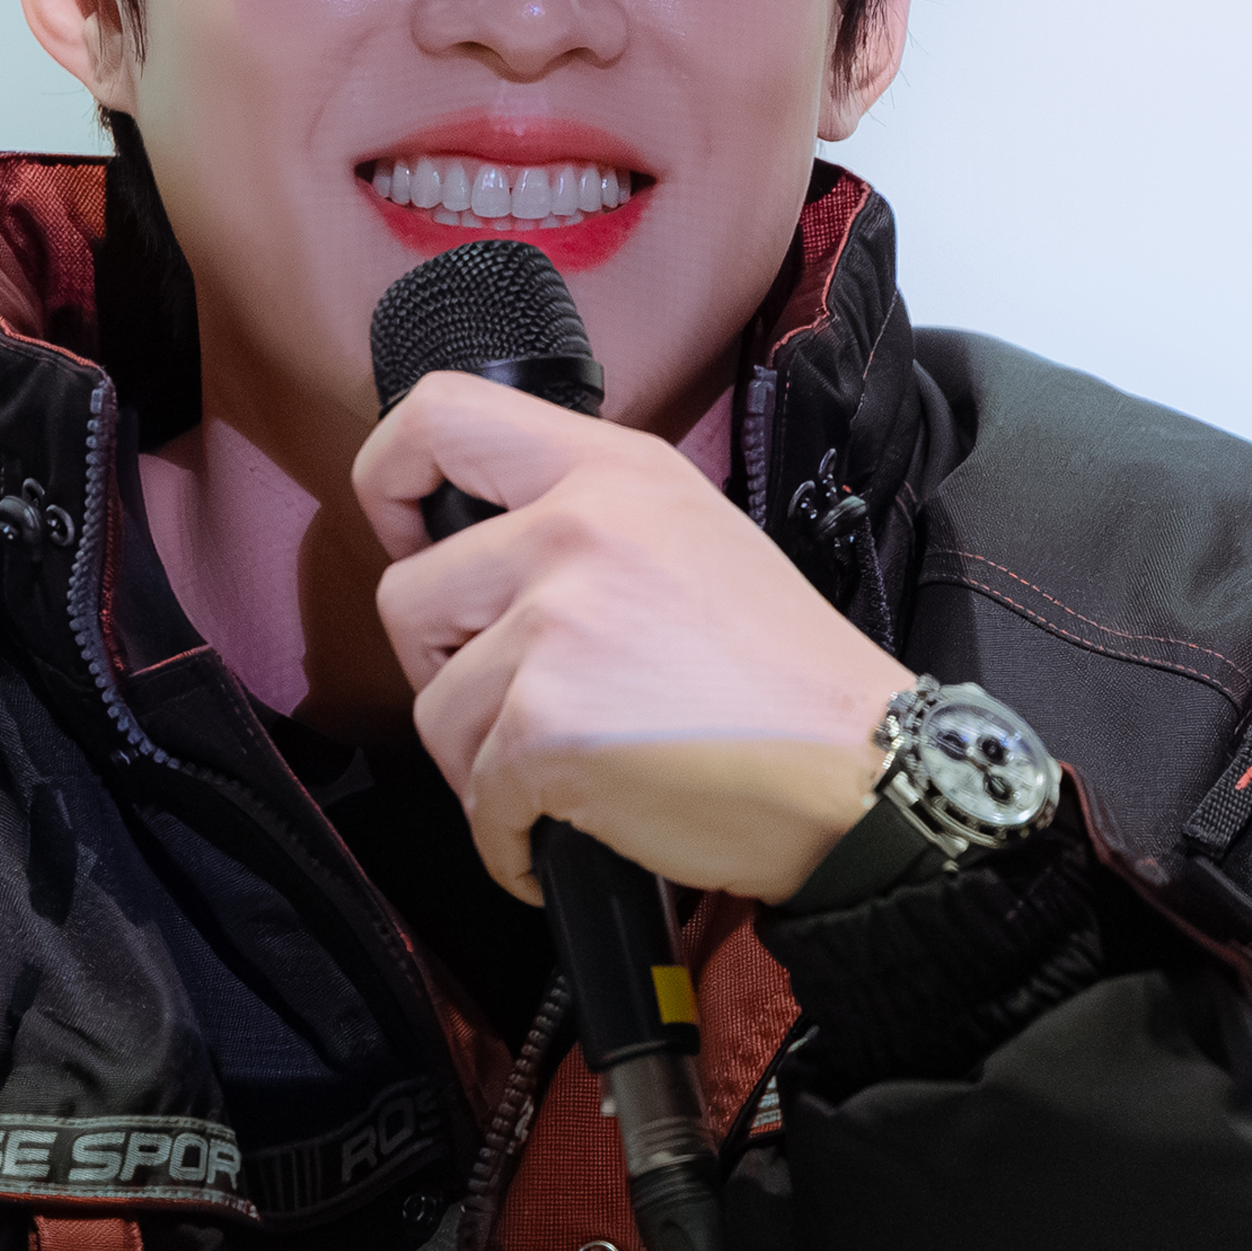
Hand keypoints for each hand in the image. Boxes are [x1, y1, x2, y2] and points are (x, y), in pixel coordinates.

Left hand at [351, 375, 911, 903]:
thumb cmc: (784, 676)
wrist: (860, 771)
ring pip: (434, 707)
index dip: (390, 479)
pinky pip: (475, 794)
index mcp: (611, 470)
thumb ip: (586, 518)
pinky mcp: (546, 725)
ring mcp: (557, 625)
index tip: (412, 537)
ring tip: (560, 773)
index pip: (437, 414)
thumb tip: (480, 551)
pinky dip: (510, 836)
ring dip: (480, 762)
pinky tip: (566, 833)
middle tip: (507, 698)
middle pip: (407, 594)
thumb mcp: (691, 534)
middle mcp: (575, 530)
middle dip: (441, 665)